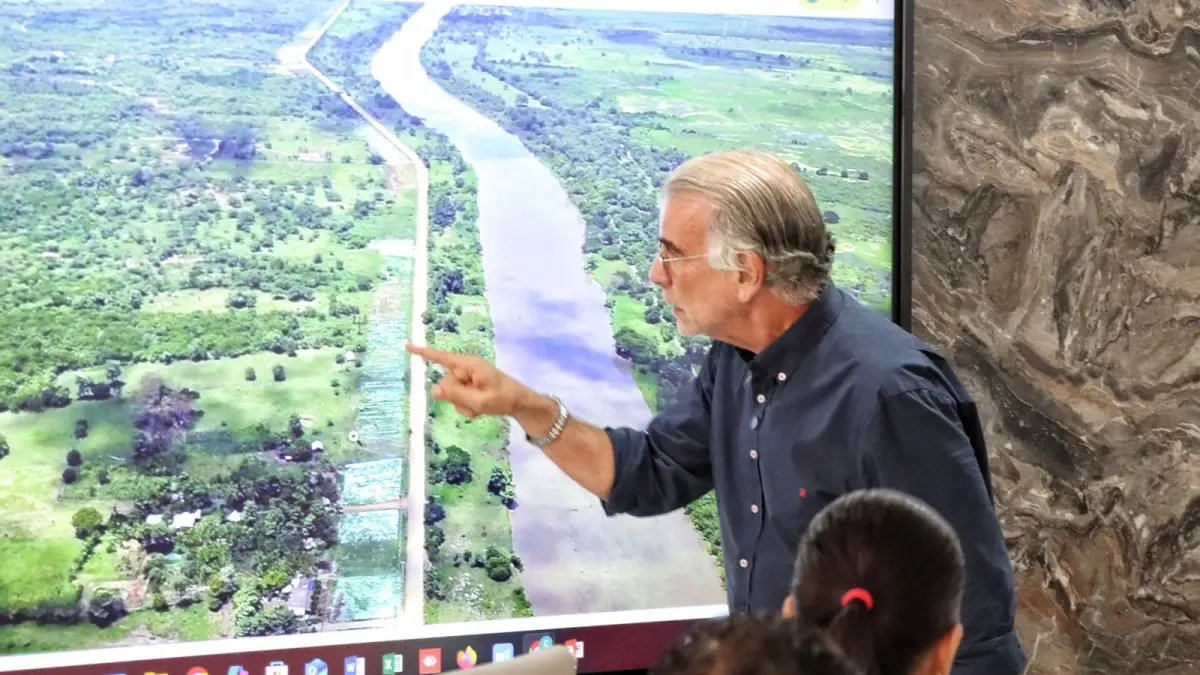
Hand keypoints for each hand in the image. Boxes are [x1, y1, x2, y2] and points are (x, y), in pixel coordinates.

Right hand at [406, 343, 528, 418]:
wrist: (519, 403)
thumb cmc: (502, 398)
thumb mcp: (478, 401)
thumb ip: (455, 395)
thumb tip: (433, 389)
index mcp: (468, 365)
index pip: (441, 357)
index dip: (423, 353)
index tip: (406, 346)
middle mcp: (465, 368)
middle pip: (445, 384)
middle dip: (456, 397)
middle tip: (475, 404)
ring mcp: (467, 377)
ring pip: (451, 394)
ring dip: (463, 404)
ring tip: (480, 406)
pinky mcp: (469, 385)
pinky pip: (458, 398)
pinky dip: (466, 406)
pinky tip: (479, 408)